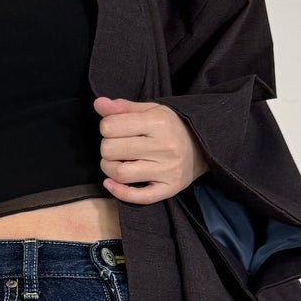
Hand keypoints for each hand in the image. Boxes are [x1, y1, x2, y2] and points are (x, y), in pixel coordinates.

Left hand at [93, 95, 208, 203]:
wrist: (201, 147)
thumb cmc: (169, 127)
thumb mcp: (149, 110)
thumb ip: (122, 108)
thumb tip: (99, 104)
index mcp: (158, 122)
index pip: (110, 126)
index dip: (106, 127)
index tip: (116, 130)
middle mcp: (165, 146)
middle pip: (110, 150)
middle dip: (107, 148)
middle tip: (117, 146)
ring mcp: (168, 170)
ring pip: (120, 173)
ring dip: (109, 168)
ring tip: (116, 162)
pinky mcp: (169, 188)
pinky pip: (138, 197)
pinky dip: (118, 192)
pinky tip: (111, 183)